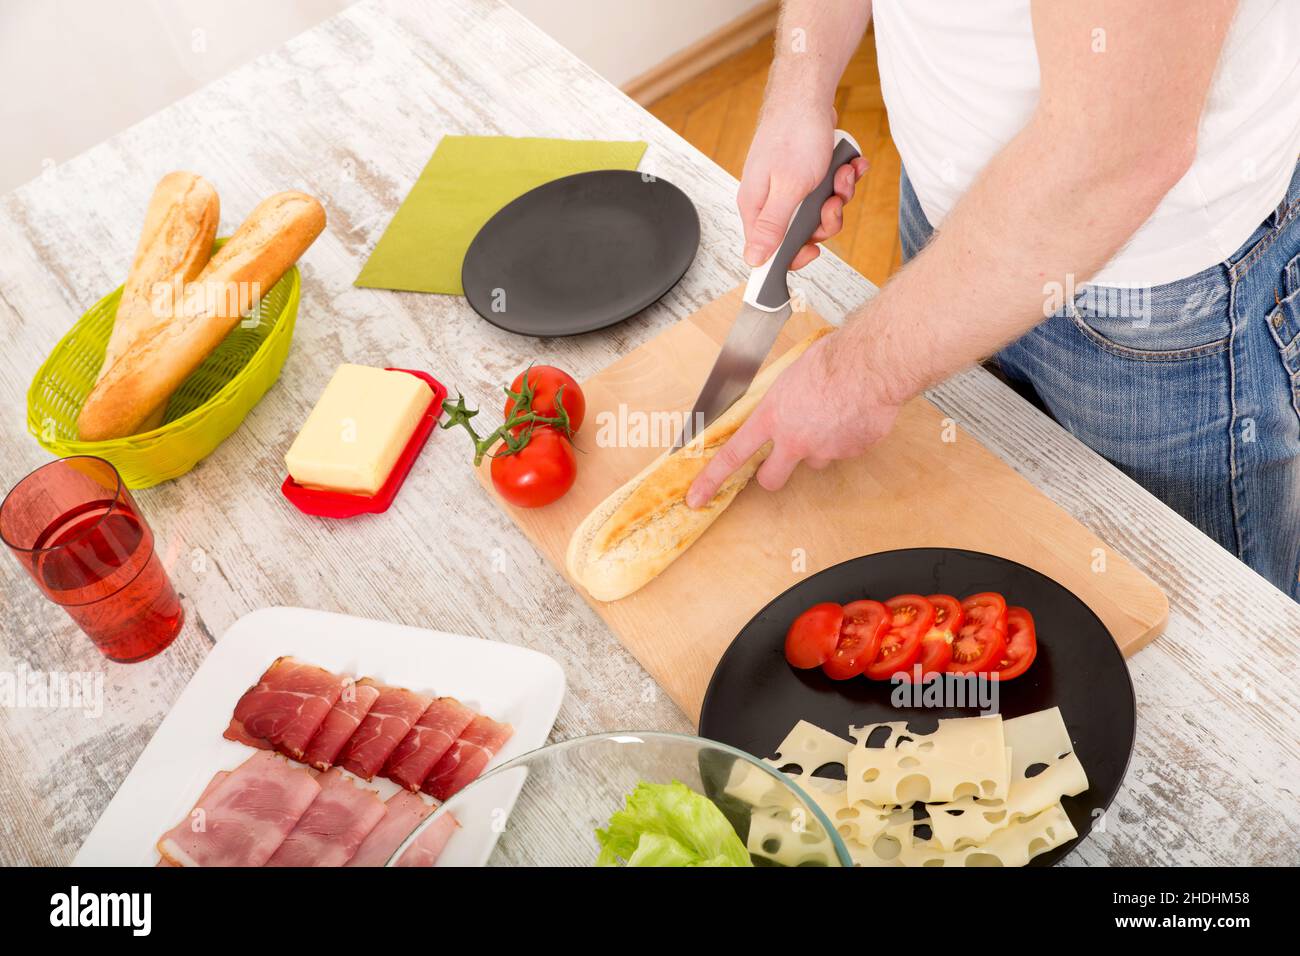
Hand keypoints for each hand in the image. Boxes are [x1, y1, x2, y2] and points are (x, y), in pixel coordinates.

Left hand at [685, 331, 900, 507]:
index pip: (732, 455)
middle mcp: (794, 440)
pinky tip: (853, 412)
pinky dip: (847, 436)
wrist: (871, 364)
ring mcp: (824, 450)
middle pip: (771, 479)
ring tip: (833, 414)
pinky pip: (844, 450)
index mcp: (772, 417)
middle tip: (779, 461)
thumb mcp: (789, 377)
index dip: (711, 479)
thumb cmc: (832, 359)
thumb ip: (779, 402)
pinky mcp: (851, 453)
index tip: (697, 496)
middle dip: (771, 475)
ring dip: (818, 446)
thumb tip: (777, 407)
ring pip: (815, 460)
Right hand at [739, 104, 867, 268]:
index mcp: (757, 206)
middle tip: (833, 200)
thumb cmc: (794, 136)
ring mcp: (788, 186)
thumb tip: (753, 259)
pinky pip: (827, 190)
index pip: (769, 249)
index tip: (815, 248)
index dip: (794, 254)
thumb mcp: (787, 189)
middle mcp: (770, 199)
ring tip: (842, 173)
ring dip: (838, 194)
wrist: (806, 95)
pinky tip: (847, 164)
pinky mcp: (805, 174)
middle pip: (801, 232)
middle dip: (826, 218)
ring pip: (819, 210)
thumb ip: (772, 227)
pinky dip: (841, 178)